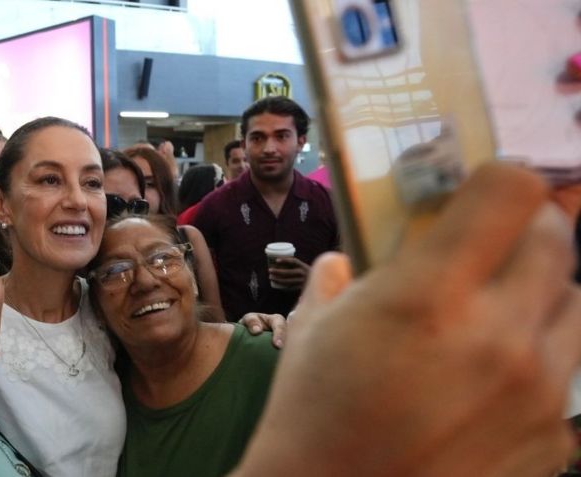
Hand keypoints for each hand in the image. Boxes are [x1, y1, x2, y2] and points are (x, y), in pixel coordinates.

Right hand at [234, 163, 580, 475]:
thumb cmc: (311, 418)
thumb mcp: (311, 334)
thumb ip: (335, 281)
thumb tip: (343, 262)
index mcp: (428, 295)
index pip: (511, 191)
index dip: (498, 179)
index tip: (479, 192)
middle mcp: (497, 334)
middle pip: (558, 238)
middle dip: (528, 229)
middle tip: (493, 246)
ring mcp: (536, 389)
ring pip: (577, 304)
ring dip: (543, 294)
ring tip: (497, 316)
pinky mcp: (554, 438)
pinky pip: (568, 374)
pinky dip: (539, 362)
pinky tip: (490, 385)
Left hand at [268, 257, 309, 290]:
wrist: (320, 283)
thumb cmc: (306, 273)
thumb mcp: (302, 267)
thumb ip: (293, 266)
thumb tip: (277, 261)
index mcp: (304, 265)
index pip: (294, 261)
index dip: (285, 260)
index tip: (276, 260)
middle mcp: (303, 273)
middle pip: (288, 272)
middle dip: (277, 271)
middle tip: (269, 270)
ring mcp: (302, 281)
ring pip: (287, 281)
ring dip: (278, 280)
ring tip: (271, 277)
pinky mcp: (301, 288)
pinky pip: (290, 287)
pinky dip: (283, 286)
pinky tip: (277, 284)